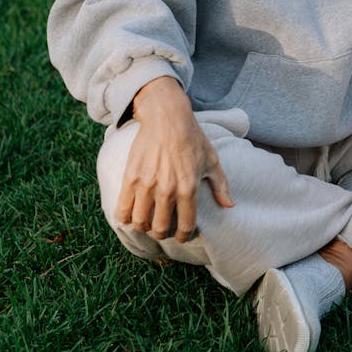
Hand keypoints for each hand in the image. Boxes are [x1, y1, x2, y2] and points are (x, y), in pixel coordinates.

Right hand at [115, 76, 233, 242]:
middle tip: (162, 227)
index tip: (181, 235)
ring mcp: (147, 184)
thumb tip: (229, 205)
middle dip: (161, 233)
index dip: (183, 236)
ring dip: (143, 226)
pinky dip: (125, 217)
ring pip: (139, 222)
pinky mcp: (130, 177)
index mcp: (189, 187)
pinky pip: (122, 209)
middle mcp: (167, 189)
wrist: (167, 116)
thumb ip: (220, 185)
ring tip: (147, 219)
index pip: (185, 226)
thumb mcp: (211, 159)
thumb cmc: (192, 137)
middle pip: (159, 229)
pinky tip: (131, 213)